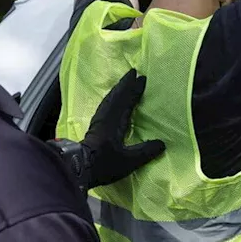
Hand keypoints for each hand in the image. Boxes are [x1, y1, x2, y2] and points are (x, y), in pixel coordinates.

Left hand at [79, 69, 164, 186]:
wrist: (77, 169)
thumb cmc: (103, 164)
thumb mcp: (129, 161)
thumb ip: (145, 151)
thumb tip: (162, 143)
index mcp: (115, 121)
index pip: (127, 101)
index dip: (135, 90)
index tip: (142, 78)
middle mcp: (105, 117)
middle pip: (116, 96)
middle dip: (125, 84)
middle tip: (132, 73)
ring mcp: (98, 121)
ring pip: (109, 99)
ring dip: (117, 89)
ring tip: (124, 83)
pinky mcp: (94, 127)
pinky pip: (104, 105)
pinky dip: (110, 98)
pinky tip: (111, 101)